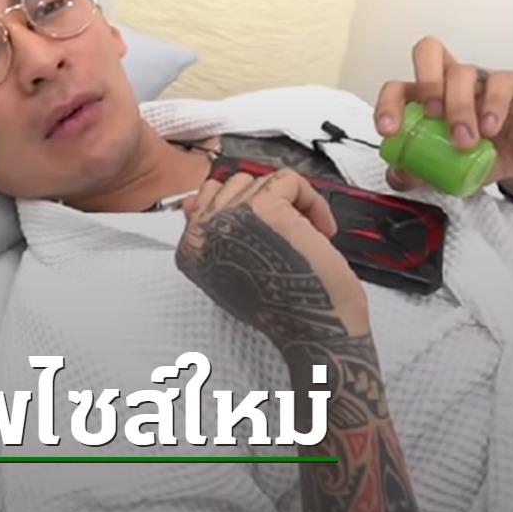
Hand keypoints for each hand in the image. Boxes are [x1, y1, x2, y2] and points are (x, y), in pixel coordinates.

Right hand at [174, 169, 369, 344]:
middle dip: (269, 204)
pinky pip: (289, 180)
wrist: (313, 331)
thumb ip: (212, 238)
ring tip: (307, 234)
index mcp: (191, 249)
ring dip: (291, 203)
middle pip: (235, 185)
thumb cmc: (281, 310)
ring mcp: (230, 217)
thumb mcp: (233, 274)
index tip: (269, 231)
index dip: (246, 212)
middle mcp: (203, 231)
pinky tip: (321, 229)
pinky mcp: (265, 209)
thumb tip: (192, 202)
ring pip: (261, 180)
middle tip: (291, 234)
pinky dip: (312, 199)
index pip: (206, 199)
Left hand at [374, 36, 512, 190]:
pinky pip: (500, 82)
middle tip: (431, 116)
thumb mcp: (451, 171)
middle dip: (425, 83)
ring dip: (459, 108)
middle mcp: (452, 83)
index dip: (388, 103)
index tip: (389, 130)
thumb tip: (397, 176)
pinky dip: (492, 106)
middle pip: (428, 53)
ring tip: (465, 141)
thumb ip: (423, 172)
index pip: (399, 88)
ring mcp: (482, 80)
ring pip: (462, 73)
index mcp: (429, 100)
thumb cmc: (486, 155)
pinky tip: (490, 130)